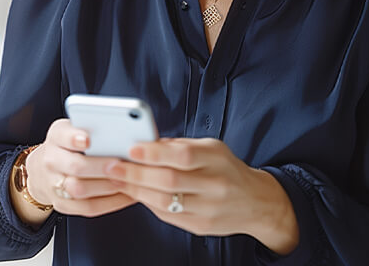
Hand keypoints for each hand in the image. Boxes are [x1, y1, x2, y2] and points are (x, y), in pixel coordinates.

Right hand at [25, 118, 137, 217]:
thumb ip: (92, 128)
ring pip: (80, 190)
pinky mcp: (62, 204)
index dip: (74, 138)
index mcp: (56, 137)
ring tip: (128, 180)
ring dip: (108, 186)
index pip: (63, 136)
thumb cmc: (69, 146)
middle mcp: (51, 161)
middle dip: (101, 167)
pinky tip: (126, 195)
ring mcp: (53, 185)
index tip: (88, 140)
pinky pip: (87, 208)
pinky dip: (110, 203)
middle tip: (122, 165)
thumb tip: (124, 130)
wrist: (44, 169)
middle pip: (75, 166)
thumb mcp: (75, 130)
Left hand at [103, 138, 298, 253]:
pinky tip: (134, 193)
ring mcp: (209, 209)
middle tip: (112, 166)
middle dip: (136, 173)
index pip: (183, 156)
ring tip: (116, 179)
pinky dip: (147, 203)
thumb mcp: (210, 148)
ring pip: (166, 202)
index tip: (131, 148)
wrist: (256, 203)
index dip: (154, 153)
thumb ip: (178, 146)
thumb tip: (143, 141)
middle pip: (170, 181)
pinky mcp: (201, 226)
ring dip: (135, 190)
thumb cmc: (225, 169)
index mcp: (217, 159)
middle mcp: (216, 185)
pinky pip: (168, 216)